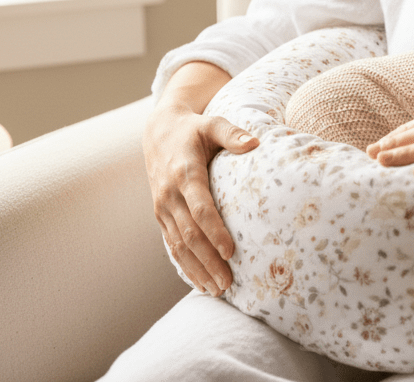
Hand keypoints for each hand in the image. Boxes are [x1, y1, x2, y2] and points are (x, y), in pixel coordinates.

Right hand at [143, 62, 256, 295]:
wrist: (158, 132)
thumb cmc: (193, 129)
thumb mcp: (212, 124)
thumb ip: (233, 134)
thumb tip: (255, 143)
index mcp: (184, 173)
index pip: (200, 208)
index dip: (214, 231)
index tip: (231, 251)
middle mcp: (170, 194)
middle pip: (189, 234)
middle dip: (208, 260)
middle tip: (228, 283)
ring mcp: (162, 207)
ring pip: (178, 245)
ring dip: (197, 269)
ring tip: (218, 289)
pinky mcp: (161, 215)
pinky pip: (171, 244)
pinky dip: (185, 265)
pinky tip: (201, 281)